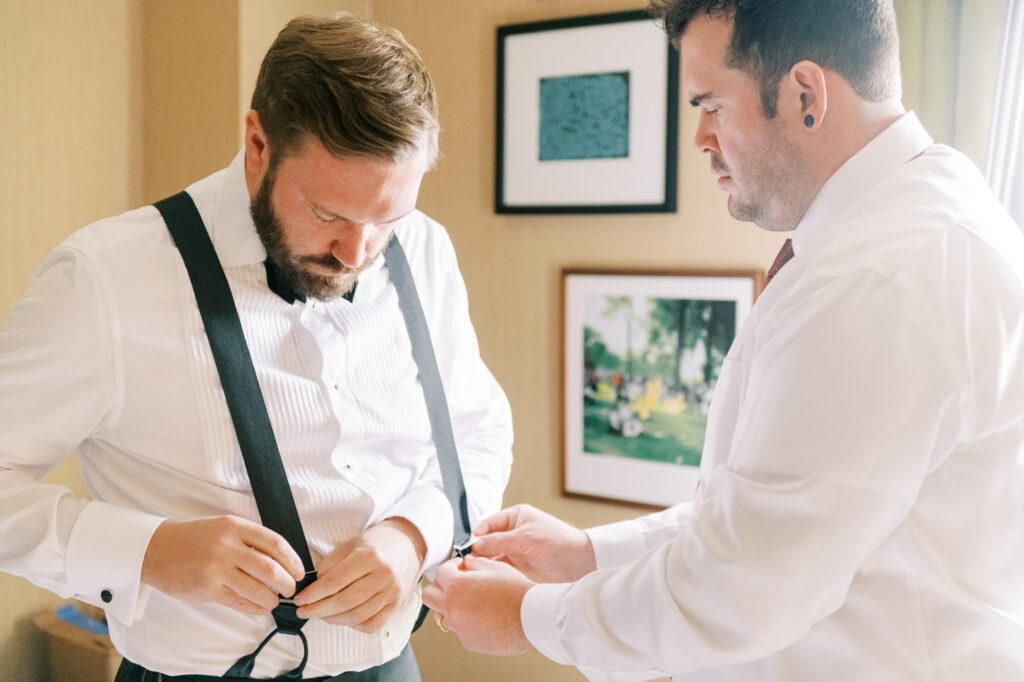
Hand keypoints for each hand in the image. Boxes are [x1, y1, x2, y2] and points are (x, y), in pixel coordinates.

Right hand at [141, 516, 305, 615]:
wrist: (156, 549)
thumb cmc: (194, 538)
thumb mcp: (223, 528)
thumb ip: (249, 540)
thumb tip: (281, 561)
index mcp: (235, 527)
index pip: (275, 544)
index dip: (293, 560)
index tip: (299, 571)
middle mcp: (227, 546)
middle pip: (270, 569)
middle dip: (287, 583)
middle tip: (291, 589)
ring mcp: (216, 569)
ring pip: (256, 589)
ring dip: (272, 598)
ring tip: (275, 600)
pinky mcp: (207, 589)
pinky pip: (239, 602)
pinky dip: (254, 607)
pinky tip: (260, 607)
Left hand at [293, 517, 424, 631]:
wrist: (408, 544)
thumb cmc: (377, 543)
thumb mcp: (351, 544)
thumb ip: (330, 564)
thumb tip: (311, 585)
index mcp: (369, 556)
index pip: (334, 582)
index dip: (313, 594)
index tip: (300, 598)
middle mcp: (383, 576)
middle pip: (344, 602)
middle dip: (318, 610)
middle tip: (303, 610)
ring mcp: (391, 593)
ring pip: (357, 616)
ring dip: (333, 620)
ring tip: (320, 615)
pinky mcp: (396, 605)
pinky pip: (372, 624)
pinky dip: (354, 625)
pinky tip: (343, 618)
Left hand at [421, 555, 532, 654]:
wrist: (532, 617)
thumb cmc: (516, 590)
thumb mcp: (494, 567)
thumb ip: (473, 563)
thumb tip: (465, 563)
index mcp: (456, 586)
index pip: (441, 572)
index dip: (452, 566)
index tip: (460, 567)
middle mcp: (453, 608)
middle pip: (430, 595)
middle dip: (441, 587)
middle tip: (456, 584)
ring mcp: (459, 627)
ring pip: (443, 614)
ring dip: (453, 606)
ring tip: (473, 602)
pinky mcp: (468, 641)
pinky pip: (460, 629)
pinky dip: (467, 622)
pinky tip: (484, 616)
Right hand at [472, 504, 595, 582]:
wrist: (578, 563)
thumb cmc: (557, 541)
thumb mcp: (526, 538)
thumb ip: (499, 540)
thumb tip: (475, 544)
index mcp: (515, 516)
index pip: (489, 523)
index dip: (478, 534)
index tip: (469, 546)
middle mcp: (513, 531)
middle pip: (488, 539)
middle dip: (477, 549)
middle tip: (466, 561)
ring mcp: (515, 548)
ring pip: (492, 554)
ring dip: (483, 561)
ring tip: (473, 571)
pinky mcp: (518, 564)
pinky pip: (499, 566)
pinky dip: (492, 570)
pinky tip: (485, 576)